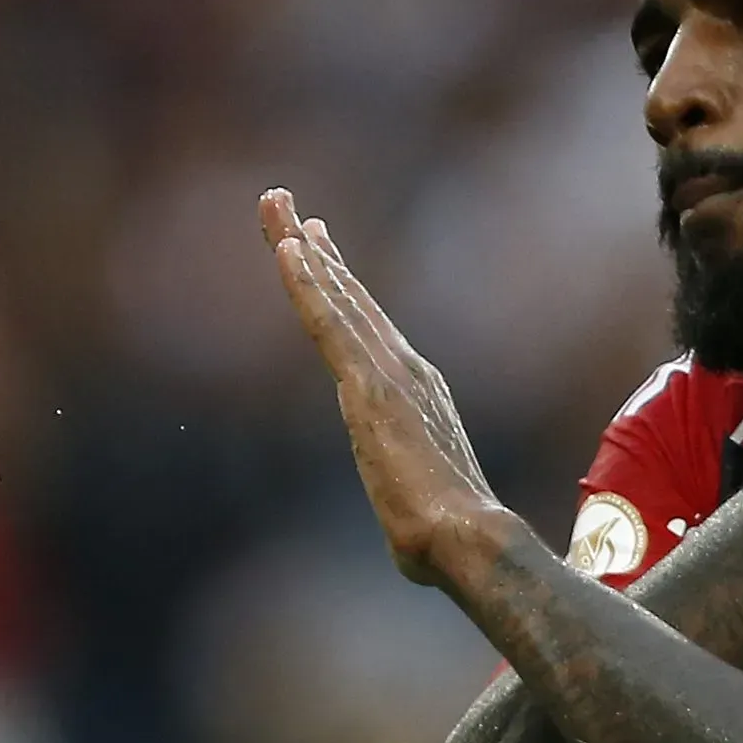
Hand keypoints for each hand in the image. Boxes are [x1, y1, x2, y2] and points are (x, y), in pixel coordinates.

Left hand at [261, 188, 505, 585]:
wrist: (468, 539)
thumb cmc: (448, 540)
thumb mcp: (418, 503)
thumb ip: (409, 493)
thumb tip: (412, 534)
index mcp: (416, 390)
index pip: (366, 327)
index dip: (337, 282)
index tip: (315, 244)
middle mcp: (404, 367)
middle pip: (347, 296)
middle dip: (312, 247)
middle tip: (282, 203)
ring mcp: (387, 372)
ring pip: (335, 297)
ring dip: (300, 247)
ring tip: (274, 203)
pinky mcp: (368, 386)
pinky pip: (328, 323)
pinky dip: (308, 283)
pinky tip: (290, 248)